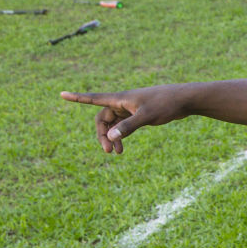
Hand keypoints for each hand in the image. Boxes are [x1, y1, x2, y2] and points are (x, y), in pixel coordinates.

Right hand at [60, 85, 190, 153]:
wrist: (184, 100)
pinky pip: (123, 125)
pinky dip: (120, 135)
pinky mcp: (139, 114)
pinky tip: (122, 147)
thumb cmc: (166, 104)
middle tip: (109, 152)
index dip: (77, 98)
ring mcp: (131, 108)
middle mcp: (123, 102)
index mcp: (121, 99)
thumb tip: (110, 138)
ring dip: (112, 138)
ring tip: (116, 153)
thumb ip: (129, 127)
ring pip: (113, 124)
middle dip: (102, 134)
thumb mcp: (147, 117)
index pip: (94, 98)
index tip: (62, 94)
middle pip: (103, 118)